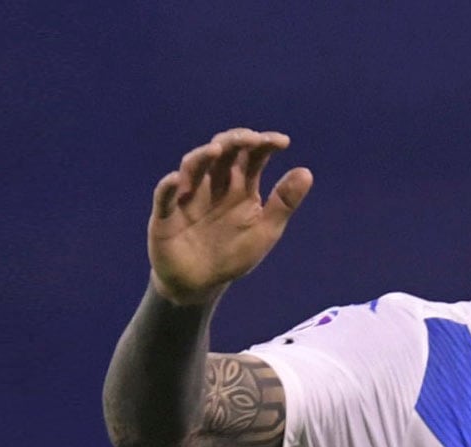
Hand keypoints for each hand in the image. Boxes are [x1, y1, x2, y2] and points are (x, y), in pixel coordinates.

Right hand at [150, 130, 312, 304]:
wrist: (200, 283)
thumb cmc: (233, 254)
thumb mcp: (265, 231)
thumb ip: (283, 203)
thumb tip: (306, 172)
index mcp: (240, 185)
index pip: (252, 155)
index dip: (265, 143)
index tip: (282, 142)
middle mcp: (214, 182)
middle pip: (223, 152)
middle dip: (236, 141)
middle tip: (251, 139)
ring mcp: (189, 195)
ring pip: (193, 166)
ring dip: (203, 156)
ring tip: (217, 150)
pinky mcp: (165, 214)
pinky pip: (164, 197)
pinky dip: (169, 187)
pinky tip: (177, 181)